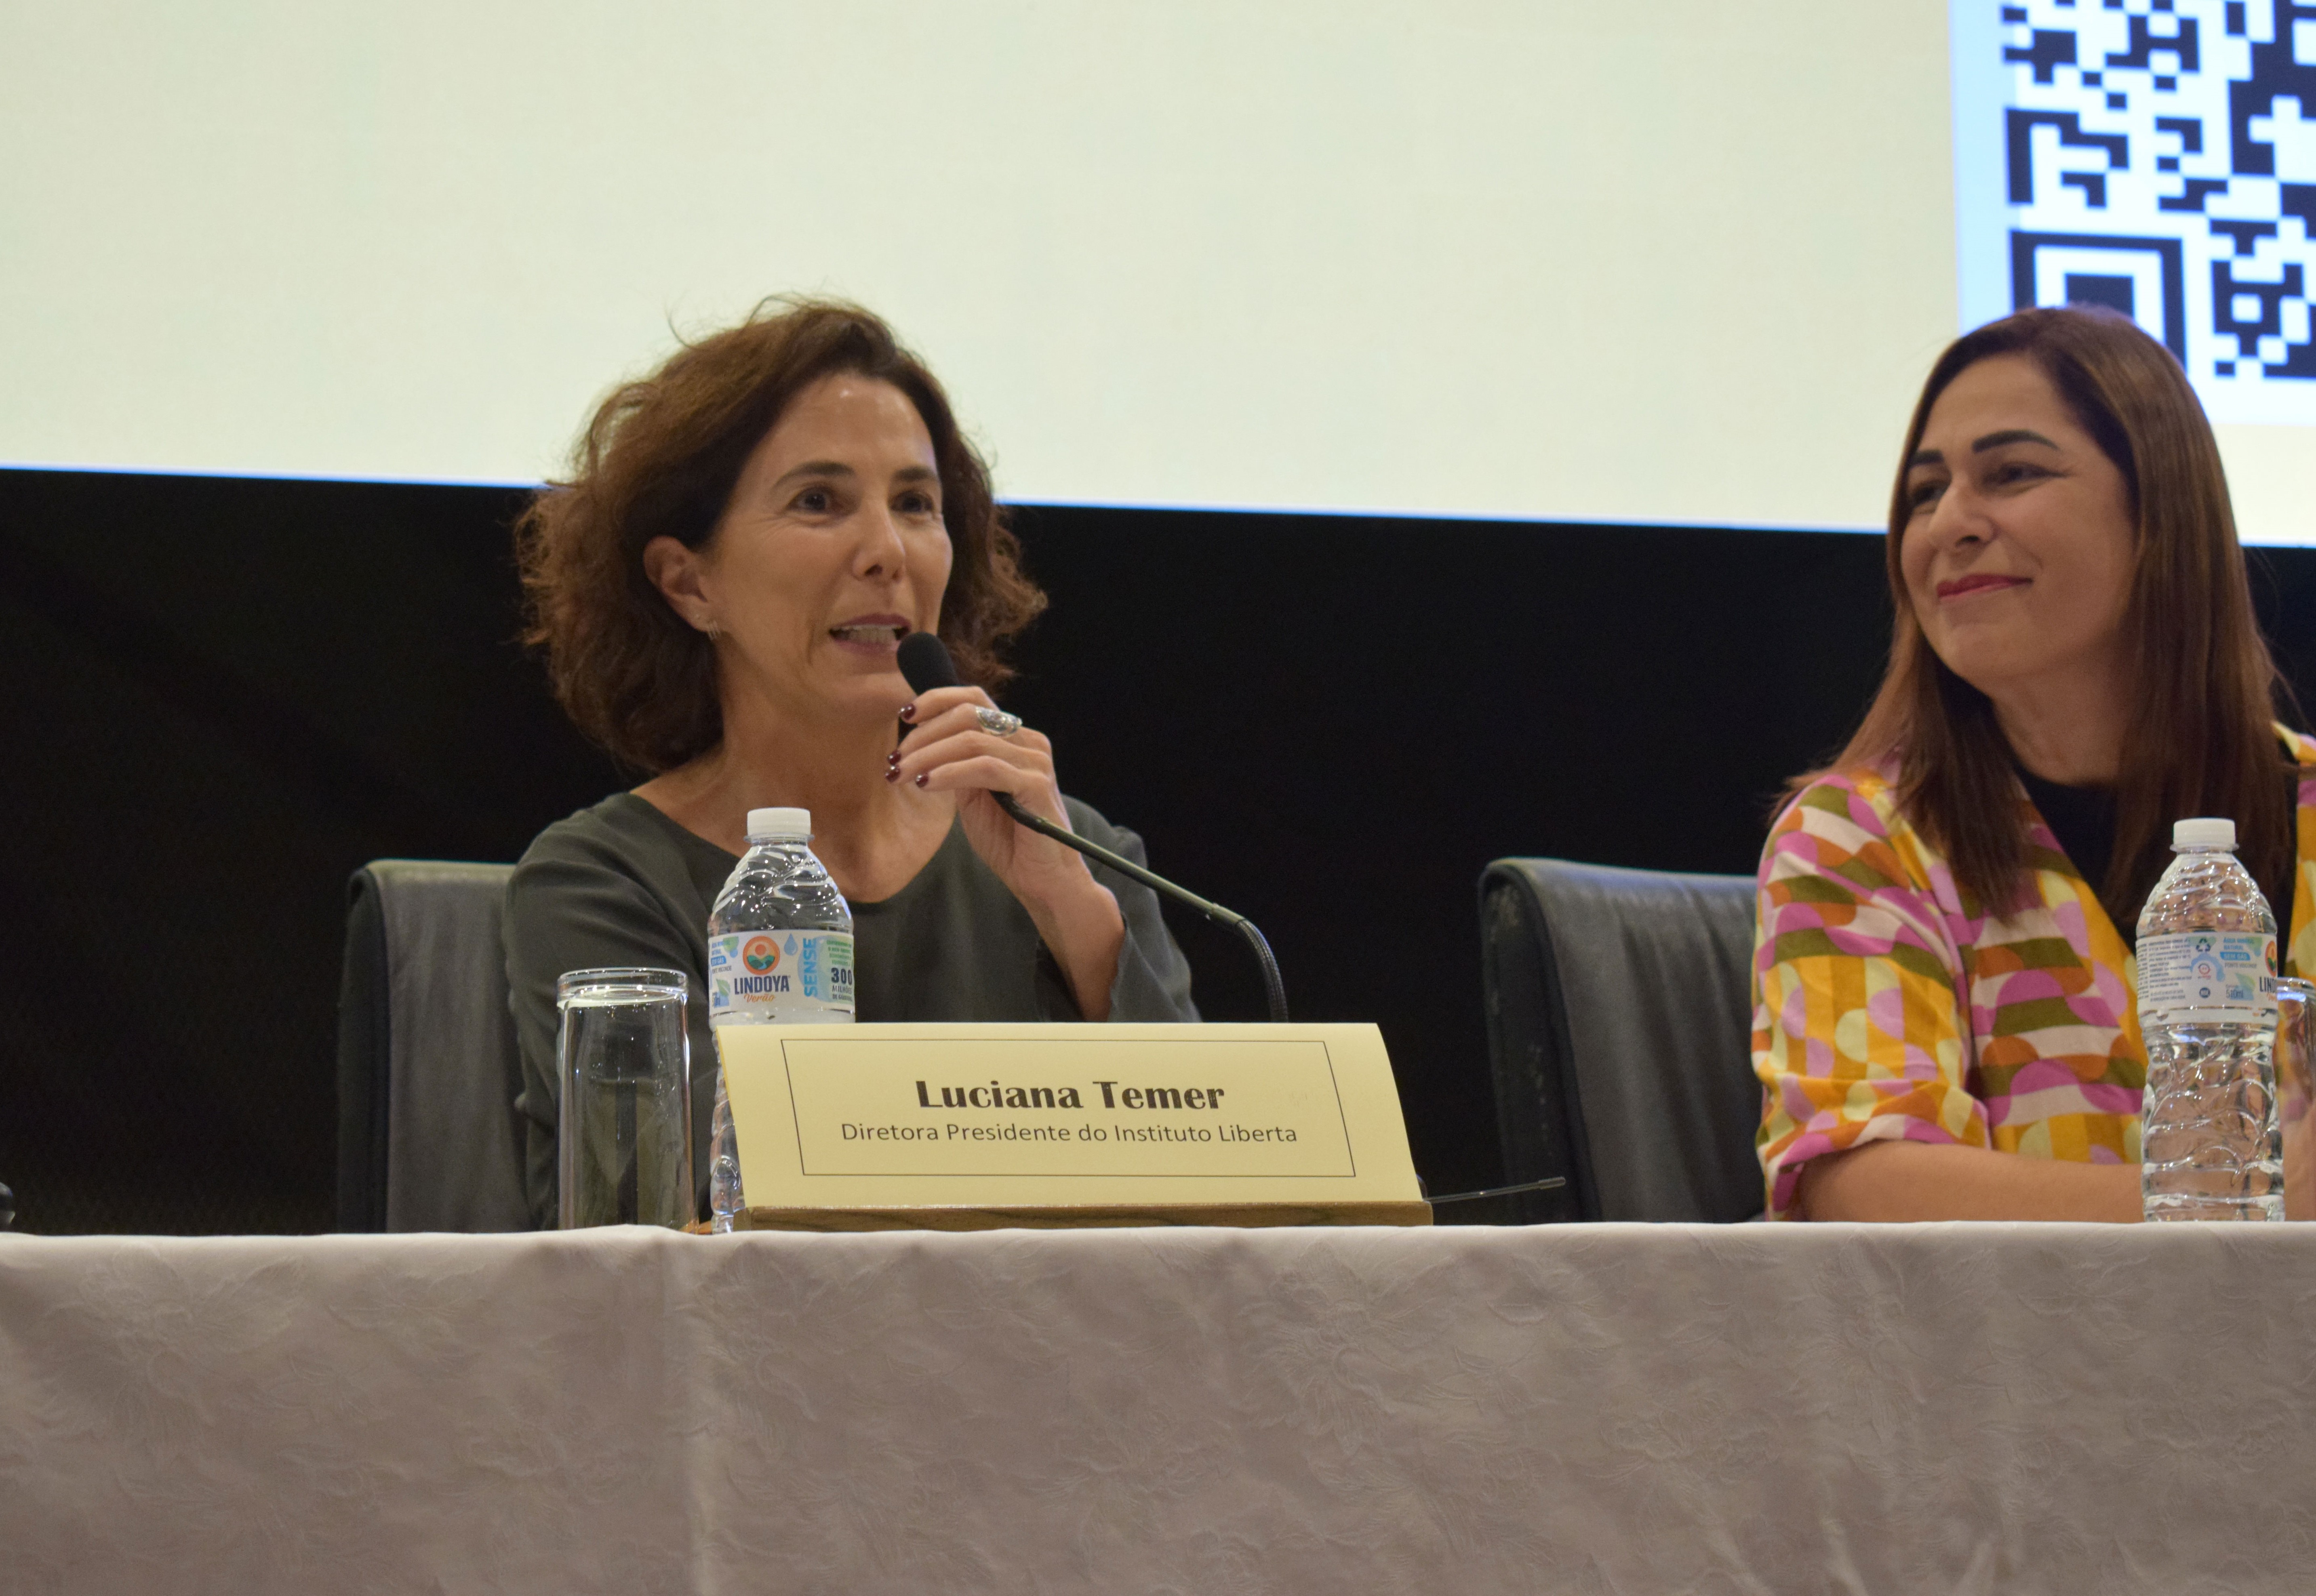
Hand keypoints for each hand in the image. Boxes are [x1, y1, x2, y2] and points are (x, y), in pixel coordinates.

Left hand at [889, 687, 1123, 1016]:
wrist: (1042, 880)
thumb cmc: (1009, 840)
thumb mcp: (973, 795)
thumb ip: (956, 766)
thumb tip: (920, 745)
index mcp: (1014, 739)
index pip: (974, 699)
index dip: (936, 700)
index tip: (904, 716)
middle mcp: (1029, 742)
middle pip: (968, 714)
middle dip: (923, 735)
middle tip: (894, 761)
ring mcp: (1035, 761)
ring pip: (972, 740)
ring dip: (927, 755)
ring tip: (901, 775)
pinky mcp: (1036, 785)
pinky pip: (985, 767)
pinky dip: (949, 773)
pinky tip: (925, 785)